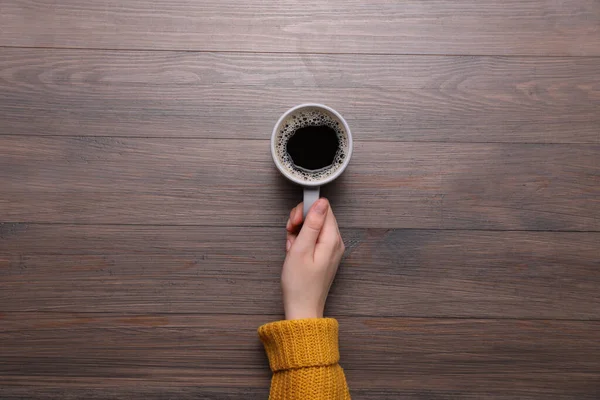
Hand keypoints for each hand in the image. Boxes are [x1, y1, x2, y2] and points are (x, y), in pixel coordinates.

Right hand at [282, 198, 344, 319]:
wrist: (302, 308)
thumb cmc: (299, 283)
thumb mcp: (301, 249)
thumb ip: (311, 224)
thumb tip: (321, 202)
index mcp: (332, 240)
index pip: (323, 208)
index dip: (306, 210)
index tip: (294, 222)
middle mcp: (335, 243)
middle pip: (319, 216)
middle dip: (301, 221)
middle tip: (290, 233)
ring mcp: (331, 249)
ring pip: (314, 227)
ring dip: (299, 232)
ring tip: (292, 247)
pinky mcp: (324, 255)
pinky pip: (313, 239)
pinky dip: (301, 242)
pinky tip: (295, 253)